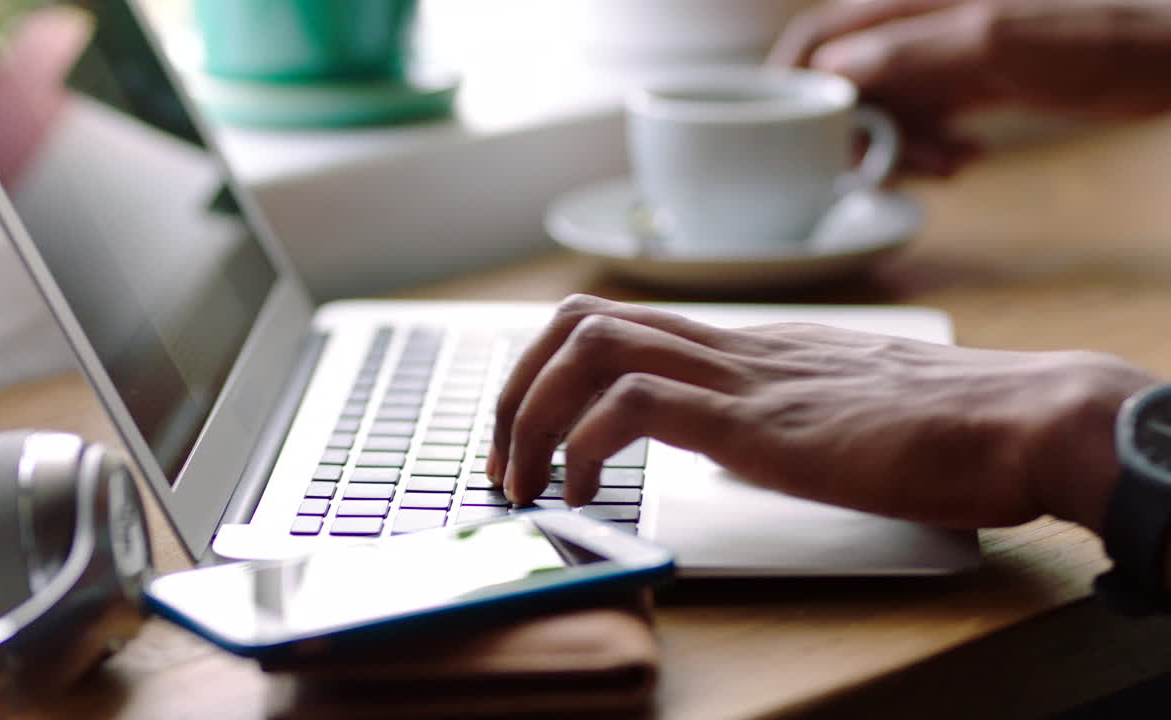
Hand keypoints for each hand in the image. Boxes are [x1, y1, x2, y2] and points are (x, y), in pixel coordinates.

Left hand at [487, 295, 1157, 532]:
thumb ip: (769, 416)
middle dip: (516, 388)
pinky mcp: (756, 422)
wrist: (1014, 419)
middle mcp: (729, 349)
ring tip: (525, 485)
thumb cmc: (943, 428)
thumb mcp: (831, 416)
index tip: (527, 434)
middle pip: (578, 322)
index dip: (547, 370)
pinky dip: (584, 450)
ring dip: (531, 416)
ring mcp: (739, 378)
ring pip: (590, 348)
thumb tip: (722, 440)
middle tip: (503, 461)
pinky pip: (633, 406)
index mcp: (744, 349)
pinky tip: (586, 499)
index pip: (616, 322)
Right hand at [767, 0, 1170, 174]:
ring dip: (902, 150)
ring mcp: (944, 58)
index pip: (819, 38)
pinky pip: (924, 122)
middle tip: (901, 167)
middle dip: (863, 134)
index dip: (797, 86)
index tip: (797, 140)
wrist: (1161, 57)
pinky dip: (931, 149)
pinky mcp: (971, 83)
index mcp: (910, 4)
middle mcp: (917, 29)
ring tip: (947, 167)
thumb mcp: (990, 42)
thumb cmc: (1089, 37)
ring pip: (886, 111)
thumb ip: (907, 52)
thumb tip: (833, 73)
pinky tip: (967, 159)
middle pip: (848, 85)